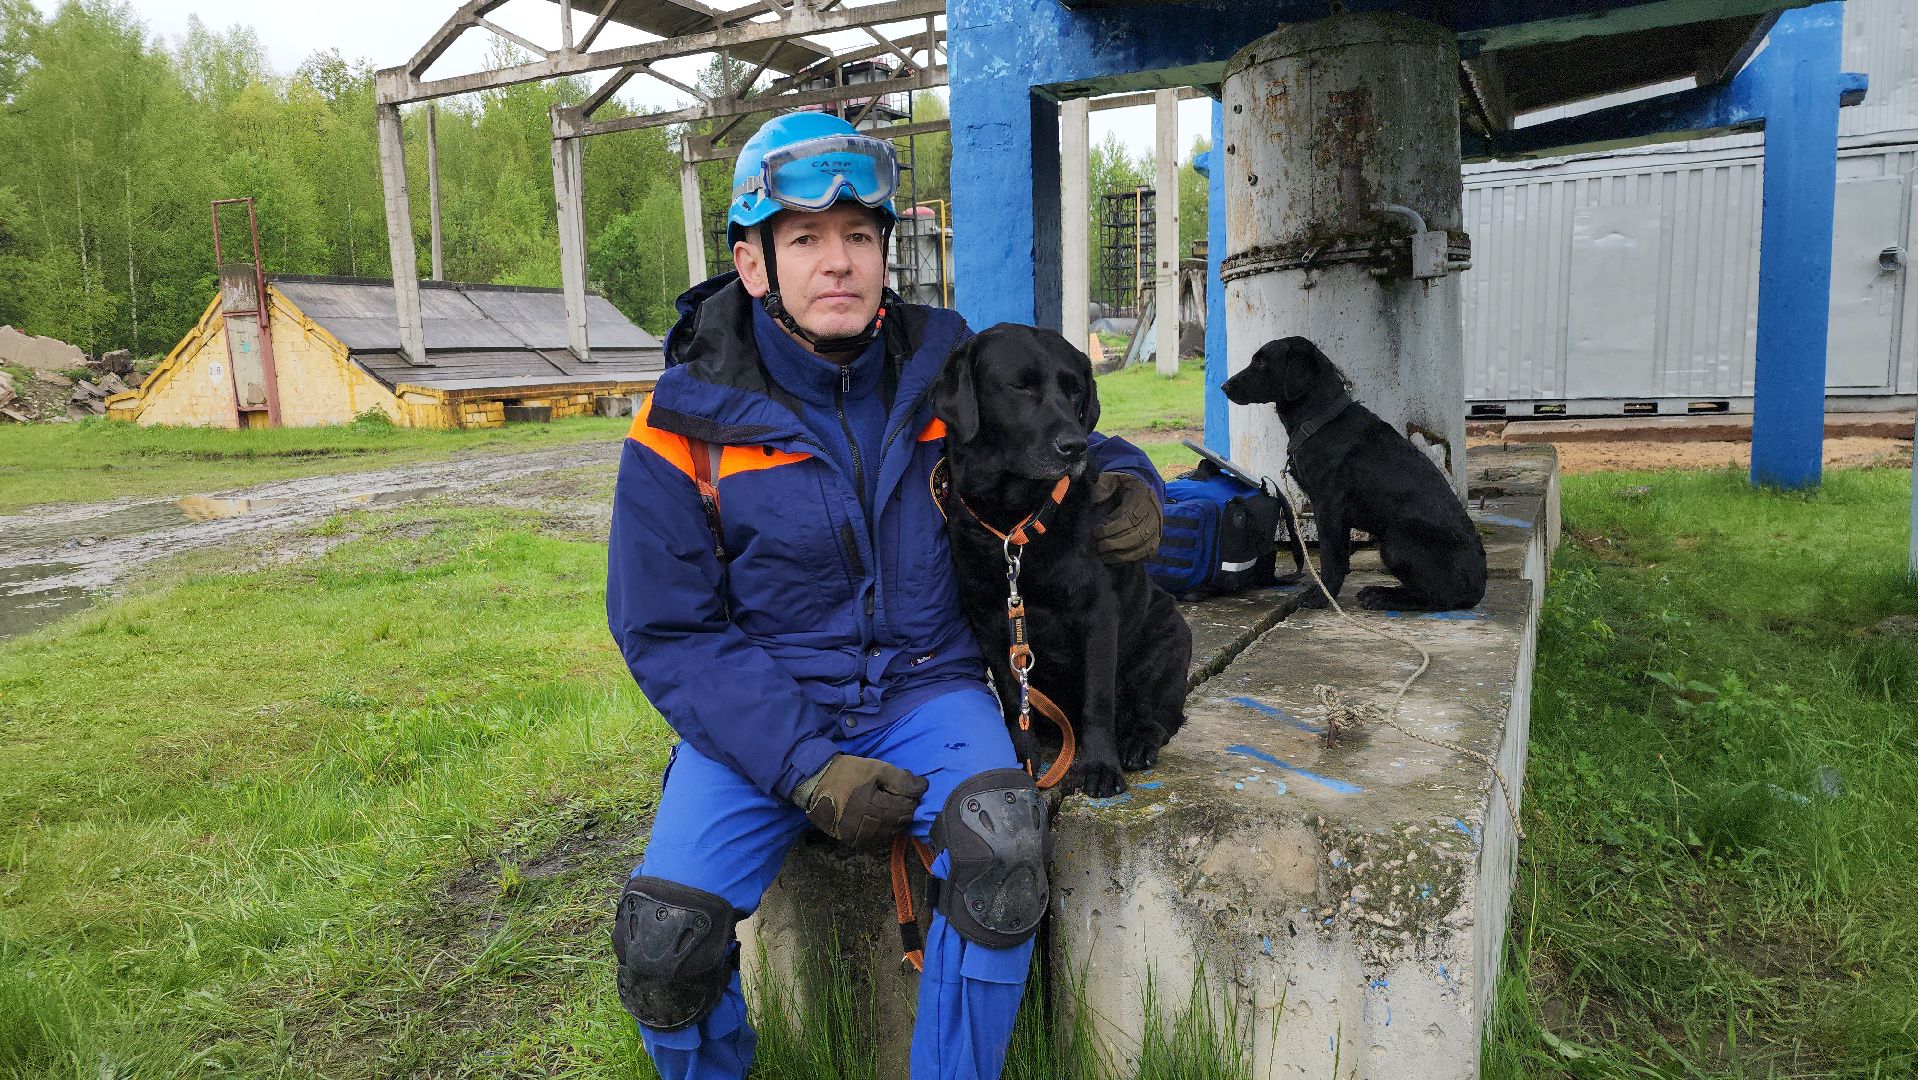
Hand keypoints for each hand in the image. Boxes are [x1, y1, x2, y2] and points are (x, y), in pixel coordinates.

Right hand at [799, 754, 928, 848]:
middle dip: (902, 810)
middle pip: (898, 823)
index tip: (907, 789)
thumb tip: (923, 788)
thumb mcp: (876, 768)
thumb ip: (901, 779)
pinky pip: (873, 839)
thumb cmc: (847, 772)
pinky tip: (875, 817)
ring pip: (887, 833)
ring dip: (892, 821)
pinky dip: (879, 829)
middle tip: (896, 796)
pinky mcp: (849, 840)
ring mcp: (857, 836)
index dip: (911, 799)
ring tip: (885, 806)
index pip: (906, 810)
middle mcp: (866, 827)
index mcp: (873, 807)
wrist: (814, 782)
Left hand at [1091, 472, 1161, 563]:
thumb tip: (1095, 497)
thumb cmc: (1125, 485)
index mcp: (1141, 498)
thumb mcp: (1114, 478)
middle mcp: (1152, 515)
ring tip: (1104, 557)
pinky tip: (1116, 561)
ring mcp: (1156, 529)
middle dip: (1114, 544)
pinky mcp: (1156, 540)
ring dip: (1121, 555)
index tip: (1096, 532)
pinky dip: (1132, 559)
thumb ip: (1104, 486)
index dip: (1111, 528)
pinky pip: (1147, 554)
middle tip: (1098, 546)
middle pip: (1135, 536)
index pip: (1128, 518)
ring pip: (1141, 547)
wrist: (1146, 489)